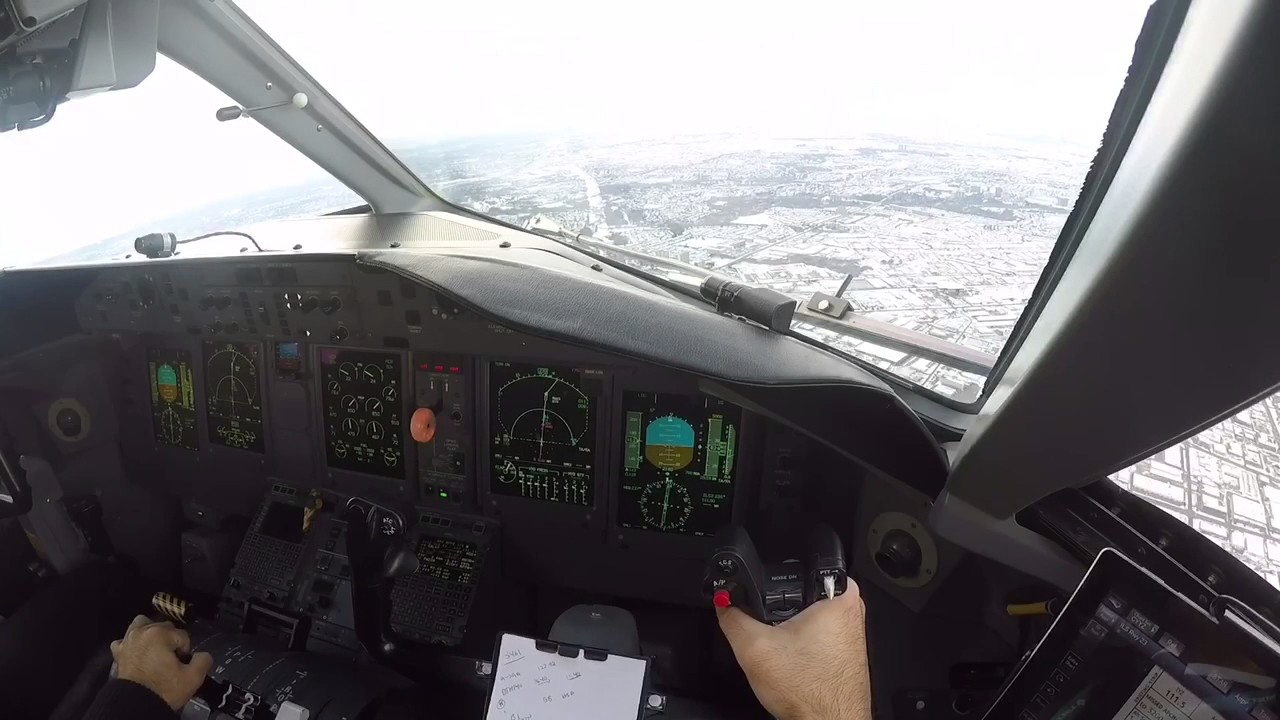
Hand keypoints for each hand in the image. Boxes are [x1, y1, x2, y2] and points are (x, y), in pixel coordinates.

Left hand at [110, 615, 212, 709]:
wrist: (136, 705)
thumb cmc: (162, 690)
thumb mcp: (193, 678)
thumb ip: (204, 660)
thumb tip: (203, 655)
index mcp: (160, 634)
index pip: (183, 636)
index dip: (185, 651)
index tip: (181, 664)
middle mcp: (142, 632)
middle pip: (165, 628)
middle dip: (170, 641)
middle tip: (172, 660)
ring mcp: (128, 642)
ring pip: (142, 624)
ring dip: (150, 633)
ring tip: (156, 648)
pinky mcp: (118, 653)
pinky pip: (125, 640)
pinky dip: (132, 643)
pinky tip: (138, 652)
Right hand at [717, 583, 871, 719]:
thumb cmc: (811, 694)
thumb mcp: (754, 647)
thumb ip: (733, 617)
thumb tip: (724, 603)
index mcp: (840, 598)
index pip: (806, 562)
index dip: (779, 573)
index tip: (767, 594)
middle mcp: (852, 612)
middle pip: (804, 589)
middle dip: (783, 605)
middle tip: (774, 629)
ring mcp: (852, 633)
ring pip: (810, 614)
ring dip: (792, 626)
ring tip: (785, 650)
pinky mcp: (846, 651)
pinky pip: (818, 634)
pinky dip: (802, 644)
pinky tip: (794, 662)